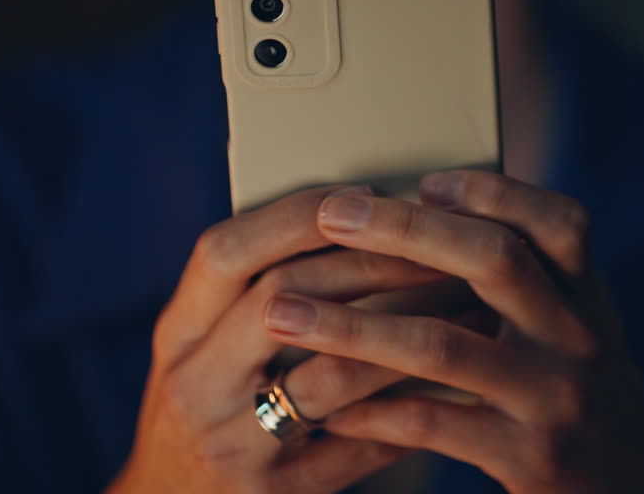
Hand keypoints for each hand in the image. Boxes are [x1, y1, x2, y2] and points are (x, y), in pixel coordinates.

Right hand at [107, 185, 449, 493]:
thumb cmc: (205, 410)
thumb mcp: (199, 350)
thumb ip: (248, 296)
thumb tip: (351, 218)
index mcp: (179, 334)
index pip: (224, 252)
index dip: (294, 217)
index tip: (364, 196)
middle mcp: (194, 385)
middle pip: (284, 298)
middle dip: (371, 265)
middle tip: (437, 248)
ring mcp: (231, 444)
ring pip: (330, 377)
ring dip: (407, 338)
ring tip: (464, 312)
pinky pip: (357, 447)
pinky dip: (407, 412)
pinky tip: (450, 388)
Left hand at [259, 172, 643, 493]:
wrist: (643, 489)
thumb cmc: (578, 393)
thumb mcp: (572, 328)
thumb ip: (525, 278)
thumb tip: (430, 209)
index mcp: (586, 297)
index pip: (556, 221)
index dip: (493, 191)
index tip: (426, 178)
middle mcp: (578, 338)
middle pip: (495, 261)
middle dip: (404, 230)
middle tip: (331, 213)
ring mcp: (554, 401)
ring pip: (443, 347)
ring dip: (351, 326)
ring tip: (283, 313)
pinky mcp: (529, 460)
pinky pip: (430, 425)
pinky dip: (370, 410)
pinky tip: (325, 405)